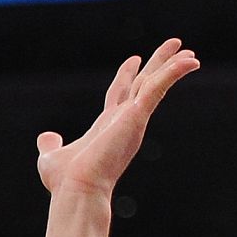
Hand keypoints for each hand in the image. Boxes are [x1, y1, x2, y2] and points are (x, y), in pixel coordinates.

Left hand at [36, 39, 199, 198]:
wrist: (76, 190)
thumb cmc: (65, 182)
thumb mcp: (51, 157)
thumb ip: (50, 145)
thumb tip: (46, 138)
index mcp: (106, 126)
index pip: (119, 94)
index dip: (125, 76)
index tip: (133, 59)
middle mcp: (123, 122)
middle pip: (143, 84)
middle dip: (158, 64)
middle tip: (175, 45)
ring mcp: (132, 119)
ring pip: (155, 85)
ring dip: (172, 66)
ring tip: (190, 52)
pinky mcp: (137, 117)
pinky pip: (158, 88)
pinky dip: (173, 73)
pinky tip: (189, 62)